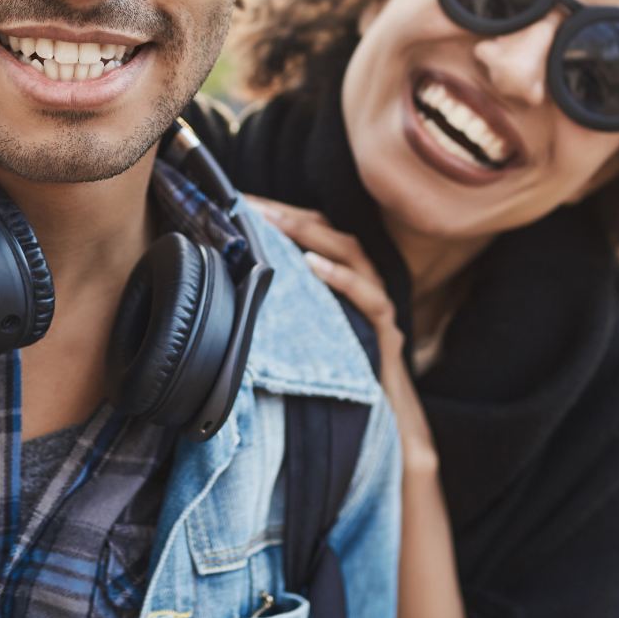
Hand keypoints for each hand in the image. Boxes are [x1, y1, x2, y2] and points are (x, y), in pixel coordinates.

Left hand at [245, 197, 404, 374]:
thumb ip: (284, 302)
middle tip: (251, 206)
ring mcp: (376, 300)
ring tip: (276, 222)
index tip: (242, 203)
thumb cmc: (340, 367)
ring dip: (311, 235)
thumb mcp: (306, 329)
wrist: (382, 414)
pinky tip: (312, 264)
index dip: (279, 213)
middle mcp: (362, 279)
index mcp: (341, 275)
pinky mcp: (385, 329)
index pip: (311, 230)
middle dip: (288, 215)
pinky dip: (340, 277)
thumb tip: (233, 286)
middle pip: (328, 232)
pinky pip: (367, 296)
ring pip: (349, 253)